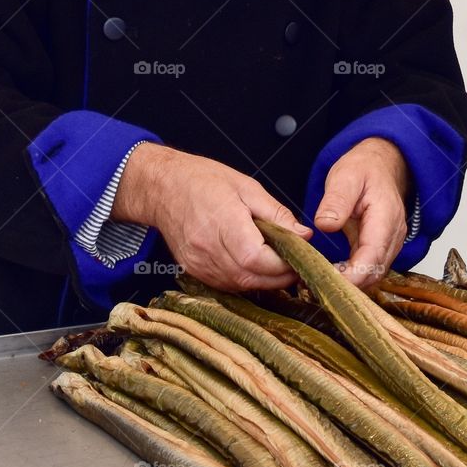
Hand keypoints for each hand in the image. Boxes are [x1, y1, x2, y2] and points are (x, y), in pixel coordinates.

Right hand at [112, 143, 311, 290]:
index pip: (258, 259)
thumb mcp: (247, 187)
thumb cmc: (203, 180)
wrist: (162, 187)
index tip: (300, 258)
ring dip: (264, 281)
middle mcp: (208, 248)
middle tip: (296, 266)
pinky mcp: (194, 271)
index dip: (283, 265)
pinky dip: (246, 280)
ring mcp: (199, 264)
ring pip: (241, 286)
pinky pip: (227, 285)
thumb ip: (277, 214)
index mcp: (224, 223)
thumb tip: (304, 235)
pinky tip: (254, 268)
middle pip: (251, 278)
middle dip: (279, 277)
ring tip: (278, 266)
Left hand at [314, 137, 410, 285]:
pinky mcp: (381, 248)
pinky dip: (354, 276)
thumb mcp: (345, 177)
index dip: (354, 273)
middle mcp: (393, 235)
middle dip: (350, 284)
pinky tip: (333, 275)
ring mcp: (389, 243)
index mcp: (385, 216)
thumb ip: (336, 201)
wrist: (380, 166)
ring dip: (351, 283)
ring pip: (374, 274)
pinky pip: (371, 269)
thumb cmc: (364, 170)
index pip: (373, 255)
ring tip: (321, 281)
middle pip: (376, 271)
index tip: (331, 281)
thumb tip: (325, 224)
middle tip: (317, 284)